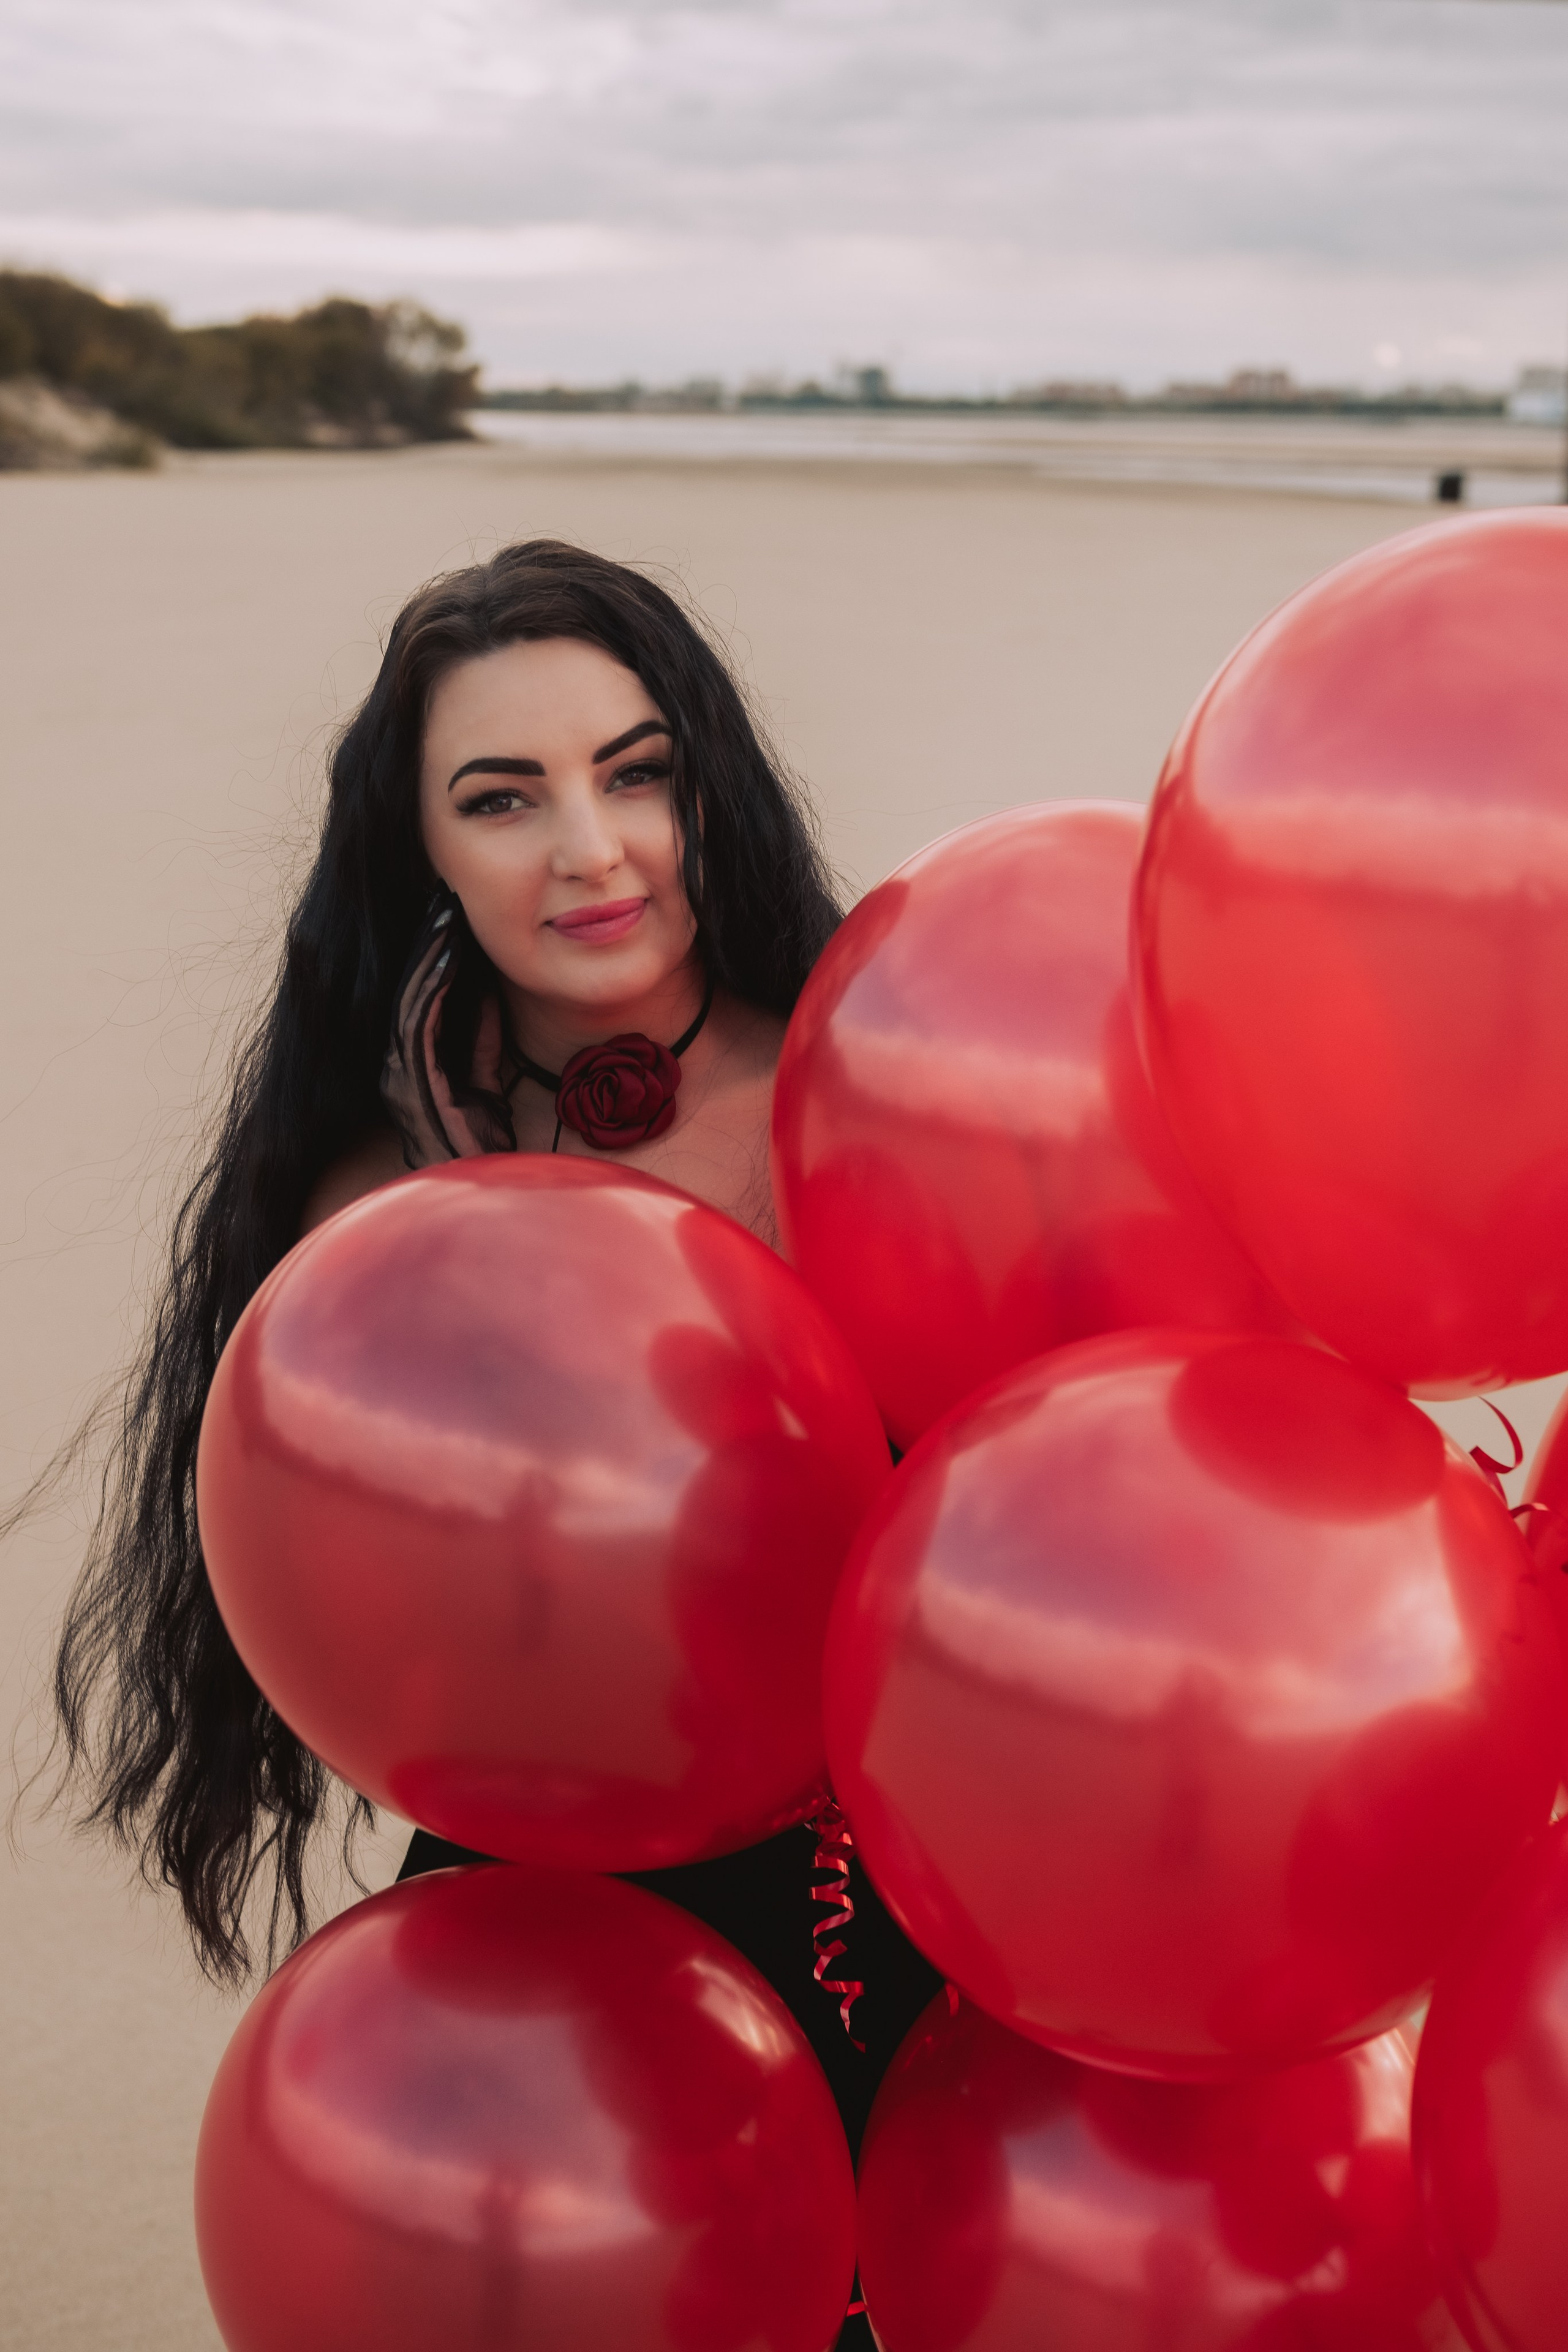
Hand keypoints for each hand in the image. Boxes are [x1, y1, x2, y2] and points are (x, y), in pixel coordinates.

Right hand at [381, 897, 515, 1165]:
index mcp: (413, 1056)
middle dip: (426, 939)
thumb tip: (482, 984)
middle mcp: (396, 1060)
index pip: (422, 991)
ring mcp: (398, 1072)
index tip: (451, 908)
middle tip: (442, 895)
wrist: (477, 1187)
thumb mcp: (483, 1068)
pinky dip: (432, 986)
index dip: (434, 948)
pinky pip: (418, 1023)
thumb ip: (478, 1030)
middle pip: (409, 985)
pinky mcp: (411, 1083)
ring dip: (428, 953)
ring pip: (409, 997)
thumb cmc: (480, 1135)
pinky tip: (448, 956)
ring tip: (445, 913)